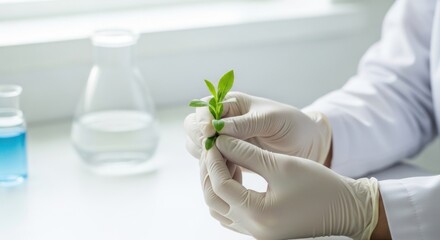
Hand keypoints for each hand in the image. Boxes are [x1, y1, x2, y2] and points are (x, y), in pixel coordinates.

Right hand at [184, 92, 331, 163]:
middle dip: (199, 139)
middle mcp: (223, 120)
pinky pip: (210, 163)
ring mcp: (224, 140)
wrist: (307, 145)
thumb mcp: (271, 120)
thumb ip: (244, 123)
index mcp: (232, 104)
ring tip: (226, 165)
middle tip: (214, 152)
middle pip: (193, 126)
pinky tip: (232, 175)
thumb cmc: (293, 125)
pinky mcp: (228, 158)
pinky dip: (214, 169)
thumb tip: (215, 127)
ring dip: (205, 156)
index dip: (202, 120)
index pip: (204, 107)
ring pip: (197, 146)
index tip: (209, 133)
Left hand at [201, 135, 378, 239]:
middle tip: (213, 148)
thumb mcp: (281, 165)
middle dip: (209, 171)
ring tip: (224, 158)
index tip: (213, 140)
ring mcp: (256, 232)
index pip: (220, 185)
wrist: (346, 208)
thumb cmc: (320, 186)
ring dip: (216, 182)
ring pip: (219, 208)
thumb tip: (220, 141)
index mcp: (258, 215)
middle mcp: (253, 229)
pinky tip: (235, 173)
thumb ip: (246, 153)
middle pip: (213, 199)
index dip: (213, 159)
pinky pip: (232, 213)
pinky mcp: (261, 229)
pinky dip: (228, 193)